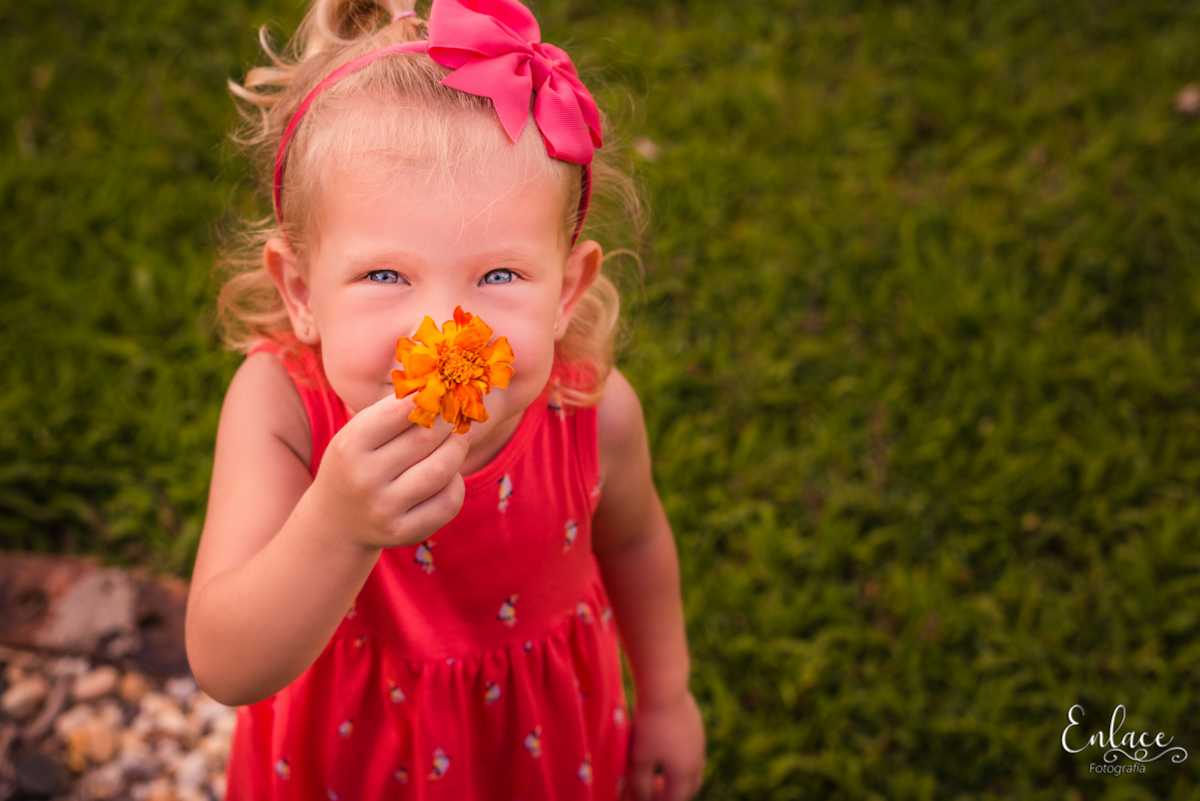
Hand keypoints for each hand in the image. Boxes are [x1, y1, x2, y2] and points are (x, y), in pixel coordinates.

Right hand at [307, 393, 469, 550]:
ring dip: (457, 449)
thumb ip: (393, 411)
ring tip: (459, 440)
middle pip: (426, 438)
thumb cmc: (356, 464)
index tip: (443, 391)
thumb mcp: (359, 433)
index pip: (399, 411)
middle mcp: (364, 479)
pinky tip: (450, 475)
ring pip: (442, 470)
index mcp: (350, 446)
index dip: (429, 397)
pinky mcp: (404, 532)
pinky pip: (448, 502)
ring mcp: (384, 509)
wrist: (336, 522)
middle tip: (455, 415)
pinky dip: (456, 483)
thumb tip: (441, 387)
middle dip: (448, 422)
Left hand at [623, 691, 705, 800]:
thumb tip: (637, 798)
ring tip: (659, 770)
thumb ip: (639, 784)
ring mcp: (700, 743)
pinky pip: (694, 752)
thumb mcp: (639, 759)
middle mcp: (697, 761)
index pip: (674, 799)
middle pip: (689, 789)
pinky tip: (665, 746)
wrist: (665, 689)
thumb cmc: (649, 726)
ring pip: (694, 770)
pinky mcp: (697, 727)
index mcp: (684, 773)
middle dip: (672, 793)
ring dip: (678, 776)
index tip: (641, 794)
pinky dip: (682, 759)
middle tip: (653, 788)